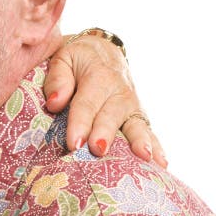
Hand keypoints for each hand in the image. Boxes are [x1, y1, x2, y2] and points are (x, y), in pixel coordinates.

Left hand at [44, 34, 166, 167]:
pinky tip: (161, 164)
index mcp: (98, 75)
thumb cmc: (77, 60)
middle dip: (106, 132)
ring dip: (140, 141)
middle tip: (98, 151)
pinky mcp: (137, 115)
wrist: (102, 51)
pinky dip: (156, 146)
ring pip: (136, 123)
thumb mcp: (63, 58)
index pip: (87, 102)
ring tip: (144, 158)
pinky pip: (147, 130)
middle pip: (112, 114)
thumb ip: (58, 79)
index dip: (80, 122)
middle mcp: (119, 90)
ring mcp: (131, 104)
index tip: (74, 143)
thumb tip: (55, 103)